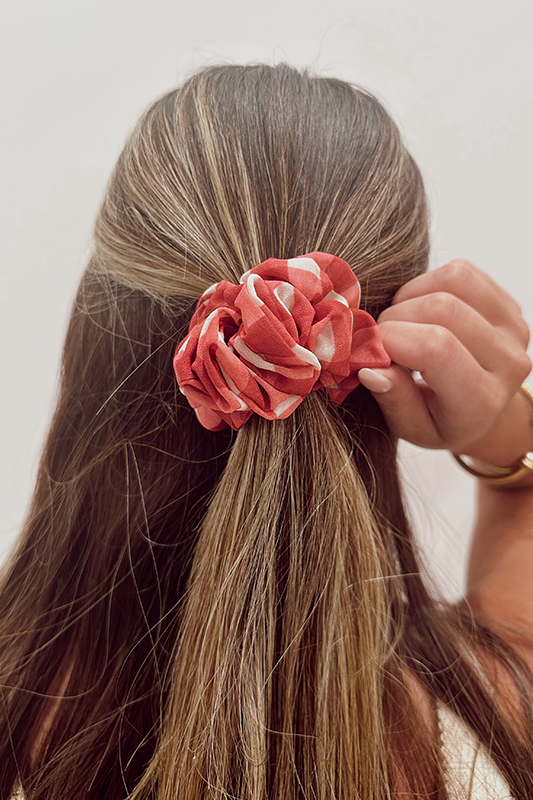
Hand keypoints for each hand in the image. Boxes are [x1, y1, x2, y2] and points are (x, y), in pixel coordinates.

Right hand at [358, 260, 531, 466]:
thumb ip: (393, 400)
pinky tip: (420, 309)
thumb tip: (370, 367)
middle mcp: (508, 361)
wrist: (480, 409)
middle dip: (395, 317)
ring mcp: (513, 328)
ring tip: (402, 323)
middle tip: (382, 339)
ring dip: (411, 296)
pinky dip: (427, 283)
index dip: (389, 338)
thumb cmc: (441, 420)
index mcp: (481, 400)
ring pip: (453, 280)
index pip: (435, 349)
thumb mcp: (413, 428)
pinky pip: (461, 271)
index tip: (368, 349)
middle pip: (442, 308)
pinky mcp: (508, 303)